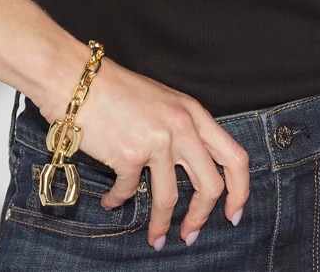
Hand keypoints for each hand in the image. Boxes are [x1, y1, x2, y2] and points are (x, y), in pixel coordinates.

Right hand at [46, 56, 249, 249]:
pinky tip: (111, 201)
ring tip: (156, 239)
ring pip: (170, 198)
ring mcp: (157, 141)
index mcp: (194, 113)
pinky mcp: (129, 154)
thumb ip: (183, 129)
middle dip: (202, 217)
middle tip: (191, 234)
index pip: (234, 156)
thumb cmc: (117, 90)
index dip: (240, 190)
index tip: (233, 214)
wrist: (79, 80)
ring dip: (162, 225)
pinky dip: (118, 201)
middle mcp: (181, 126)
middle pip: (210, 185)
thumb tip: (194, 167)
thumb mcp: (164, 102)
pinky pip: (129, 191)